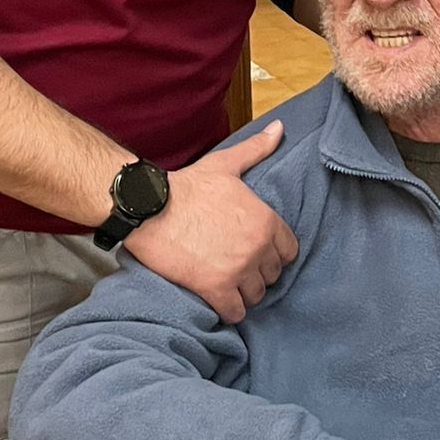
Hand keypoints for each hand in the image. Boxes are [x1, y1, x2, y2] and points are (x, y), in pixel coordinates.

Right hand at [123, 119, 296, 321]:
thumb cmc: (187, 186)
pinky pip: (236, 312)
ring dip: (244, 292)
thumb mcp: (226, 164)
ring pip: (256, 295)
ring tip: (228, 284)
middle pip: (272, 274)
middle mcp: (257, 247)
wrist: (150, 207)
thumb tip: (280, 128)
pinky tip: (219, 301)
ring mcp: (238, 269)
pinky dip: (229, 310)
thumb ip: (257, 148)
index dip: (273, 252)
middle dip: (258, 272)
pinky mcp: (216, 288)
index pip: (289, 251)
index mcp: (265, 220)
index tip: (256, 251)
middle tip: (238, 267)